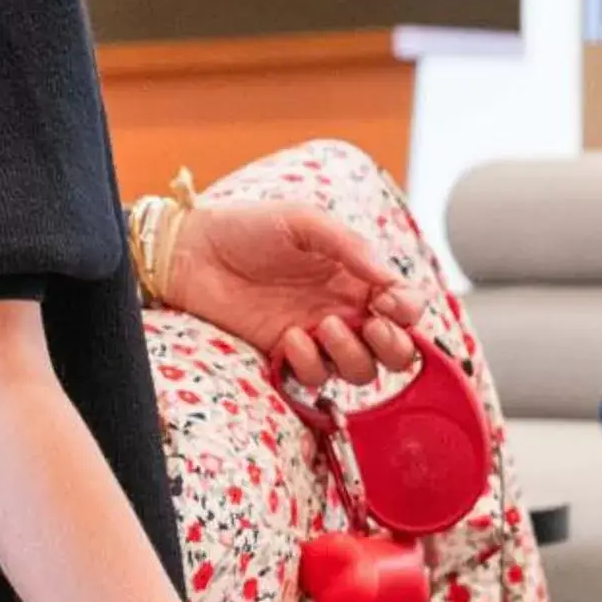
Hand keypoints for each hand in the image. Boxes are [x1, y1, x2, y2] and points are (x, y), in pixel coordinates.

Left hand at [166, 202, 427, 387]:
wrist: (193, 253)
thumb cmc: (247, 228)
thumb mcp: (304, 222)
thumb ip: (350, 246)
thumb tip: (389, 278)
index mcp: (356, 277)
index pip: (405, 306)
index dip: (409, 312)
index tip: (388, 301)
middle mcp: (344, 310)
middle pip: (394, 350)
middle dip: (395, 346)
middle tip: (373, 326)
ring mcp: (317, 337)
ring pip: (360, 371)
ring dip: (352, 355)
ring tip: (323, 326)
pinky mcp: (286, 357)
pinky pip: (315, 379)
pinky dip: (309, 364)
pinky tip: (288, 337)